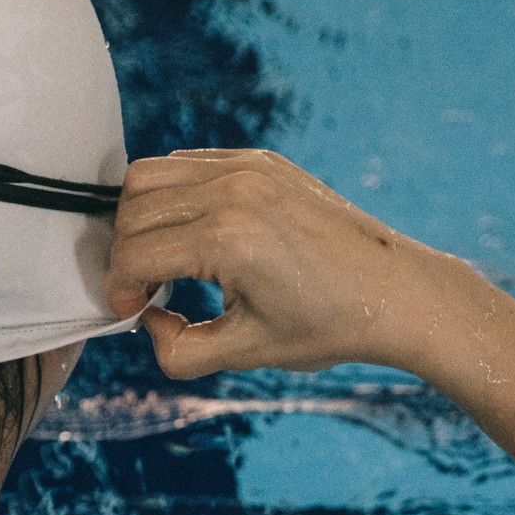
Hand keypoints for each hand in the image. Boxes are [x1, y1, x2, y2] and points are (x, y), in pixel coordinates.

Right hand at [104, 148, 481, 378]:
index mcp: (227, 240)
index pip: (133, 255)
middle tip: (145, 291)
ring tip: (163, 260)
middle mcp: (233, 191)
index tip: (132, 312)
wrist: (395, 293)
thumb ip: (178, 350)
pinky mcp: (262, 161)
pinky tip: (192, 234)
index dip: (118, 290)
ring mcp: (248, 168)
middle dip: (124, 256)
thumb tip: (149, 320)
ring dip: (139, 219)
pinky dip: (172, 195)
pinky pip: (187, 163)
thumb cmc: (329, 326)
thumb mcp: (246, 354)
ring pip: (149, 176)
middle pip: (131, 210)